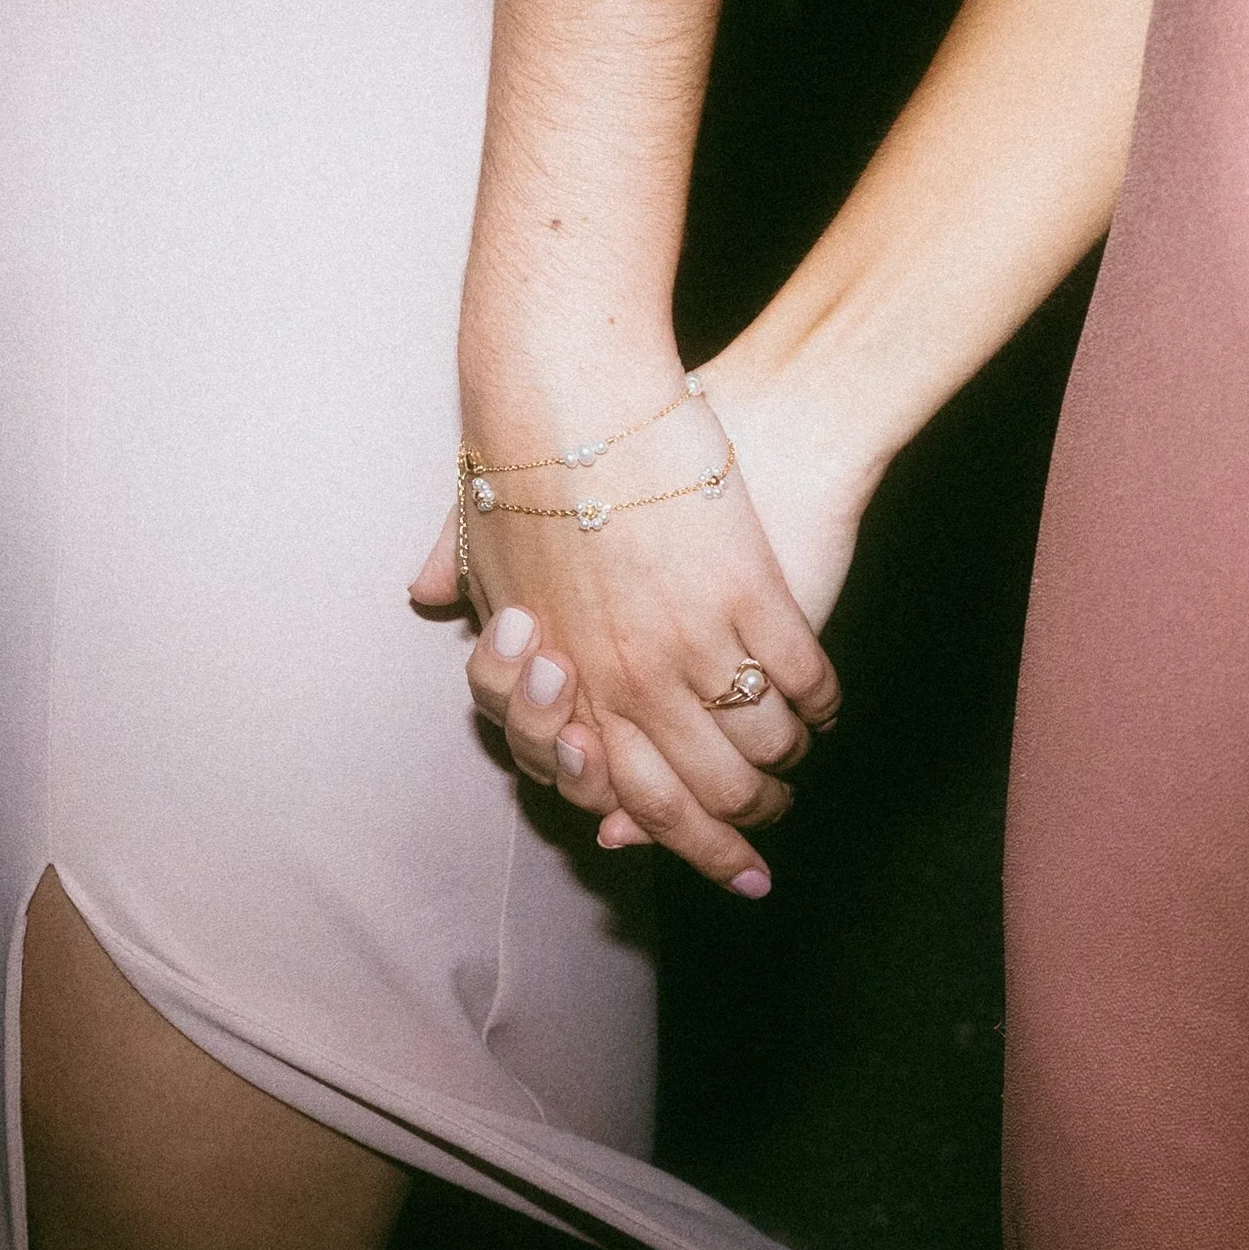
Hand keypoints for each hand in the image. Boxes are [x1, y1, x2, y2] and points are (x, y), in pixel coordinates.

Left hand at [412, 365, 840, 895]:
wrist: (575, 390)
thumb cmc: (520, 454)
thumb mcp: (480, 535)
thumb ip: (467, 582)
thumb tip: (427, 602)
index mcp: (563, 679)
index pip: (618, 793)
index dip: (666, 839)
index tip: (706, 859)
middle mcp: (624, 680)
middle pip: (692, 794)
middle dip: (734, 833)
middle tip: (761, 846)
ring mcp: (690, 642)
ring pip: (755, 746)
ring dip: (780, 770)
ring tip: (793, 769)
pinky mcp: (750, 595)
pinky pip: (797, 679)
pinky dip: (816, 702)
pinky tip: (822, 706)